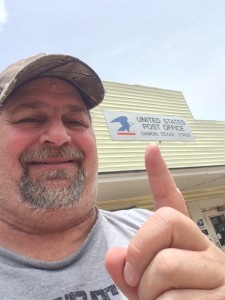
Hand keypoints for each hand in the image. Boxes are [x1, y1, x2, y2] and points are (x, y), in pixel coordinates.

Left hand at [105, 144, 224, 298]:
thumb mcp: (146, 288)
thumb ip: (129, 270)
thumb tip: (113, 255)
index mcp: (185, 243)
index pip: (172, 201)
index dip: (160, 174)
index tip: (151, 149)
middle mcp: (205, 248)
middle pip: (163, 223)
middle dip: (138, 254)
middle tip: (137, 280)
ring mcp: (218, 272)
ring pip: (165, 265)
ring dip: (149, 294)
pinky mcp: (223, 296)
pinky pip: (173, 299)